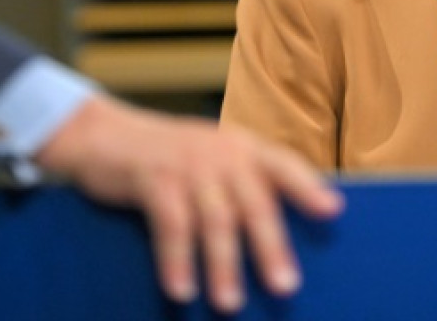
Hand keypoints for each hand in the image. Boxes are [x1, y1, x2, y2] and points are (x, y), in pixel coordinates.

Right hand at [34, 94, 342, 313]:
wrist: (103, 134)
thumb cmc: (169, 159)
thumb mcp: (210, 160)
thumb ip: (242, 187)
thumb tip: (277, 244)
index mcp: (242, 147)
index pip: (284, 165)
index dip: (308, 187)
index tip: (333, 211)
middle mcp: (221, 152)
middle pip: (254, 203)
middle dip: (270, 246)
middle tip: (285, 286)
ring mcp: (187, 164)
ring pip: (215, 220)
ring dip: (223, 265)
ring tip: (230, 303)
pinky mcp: (152, 178)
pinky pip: (170, 226)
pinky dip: (176, 261)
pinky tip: (181, 290)